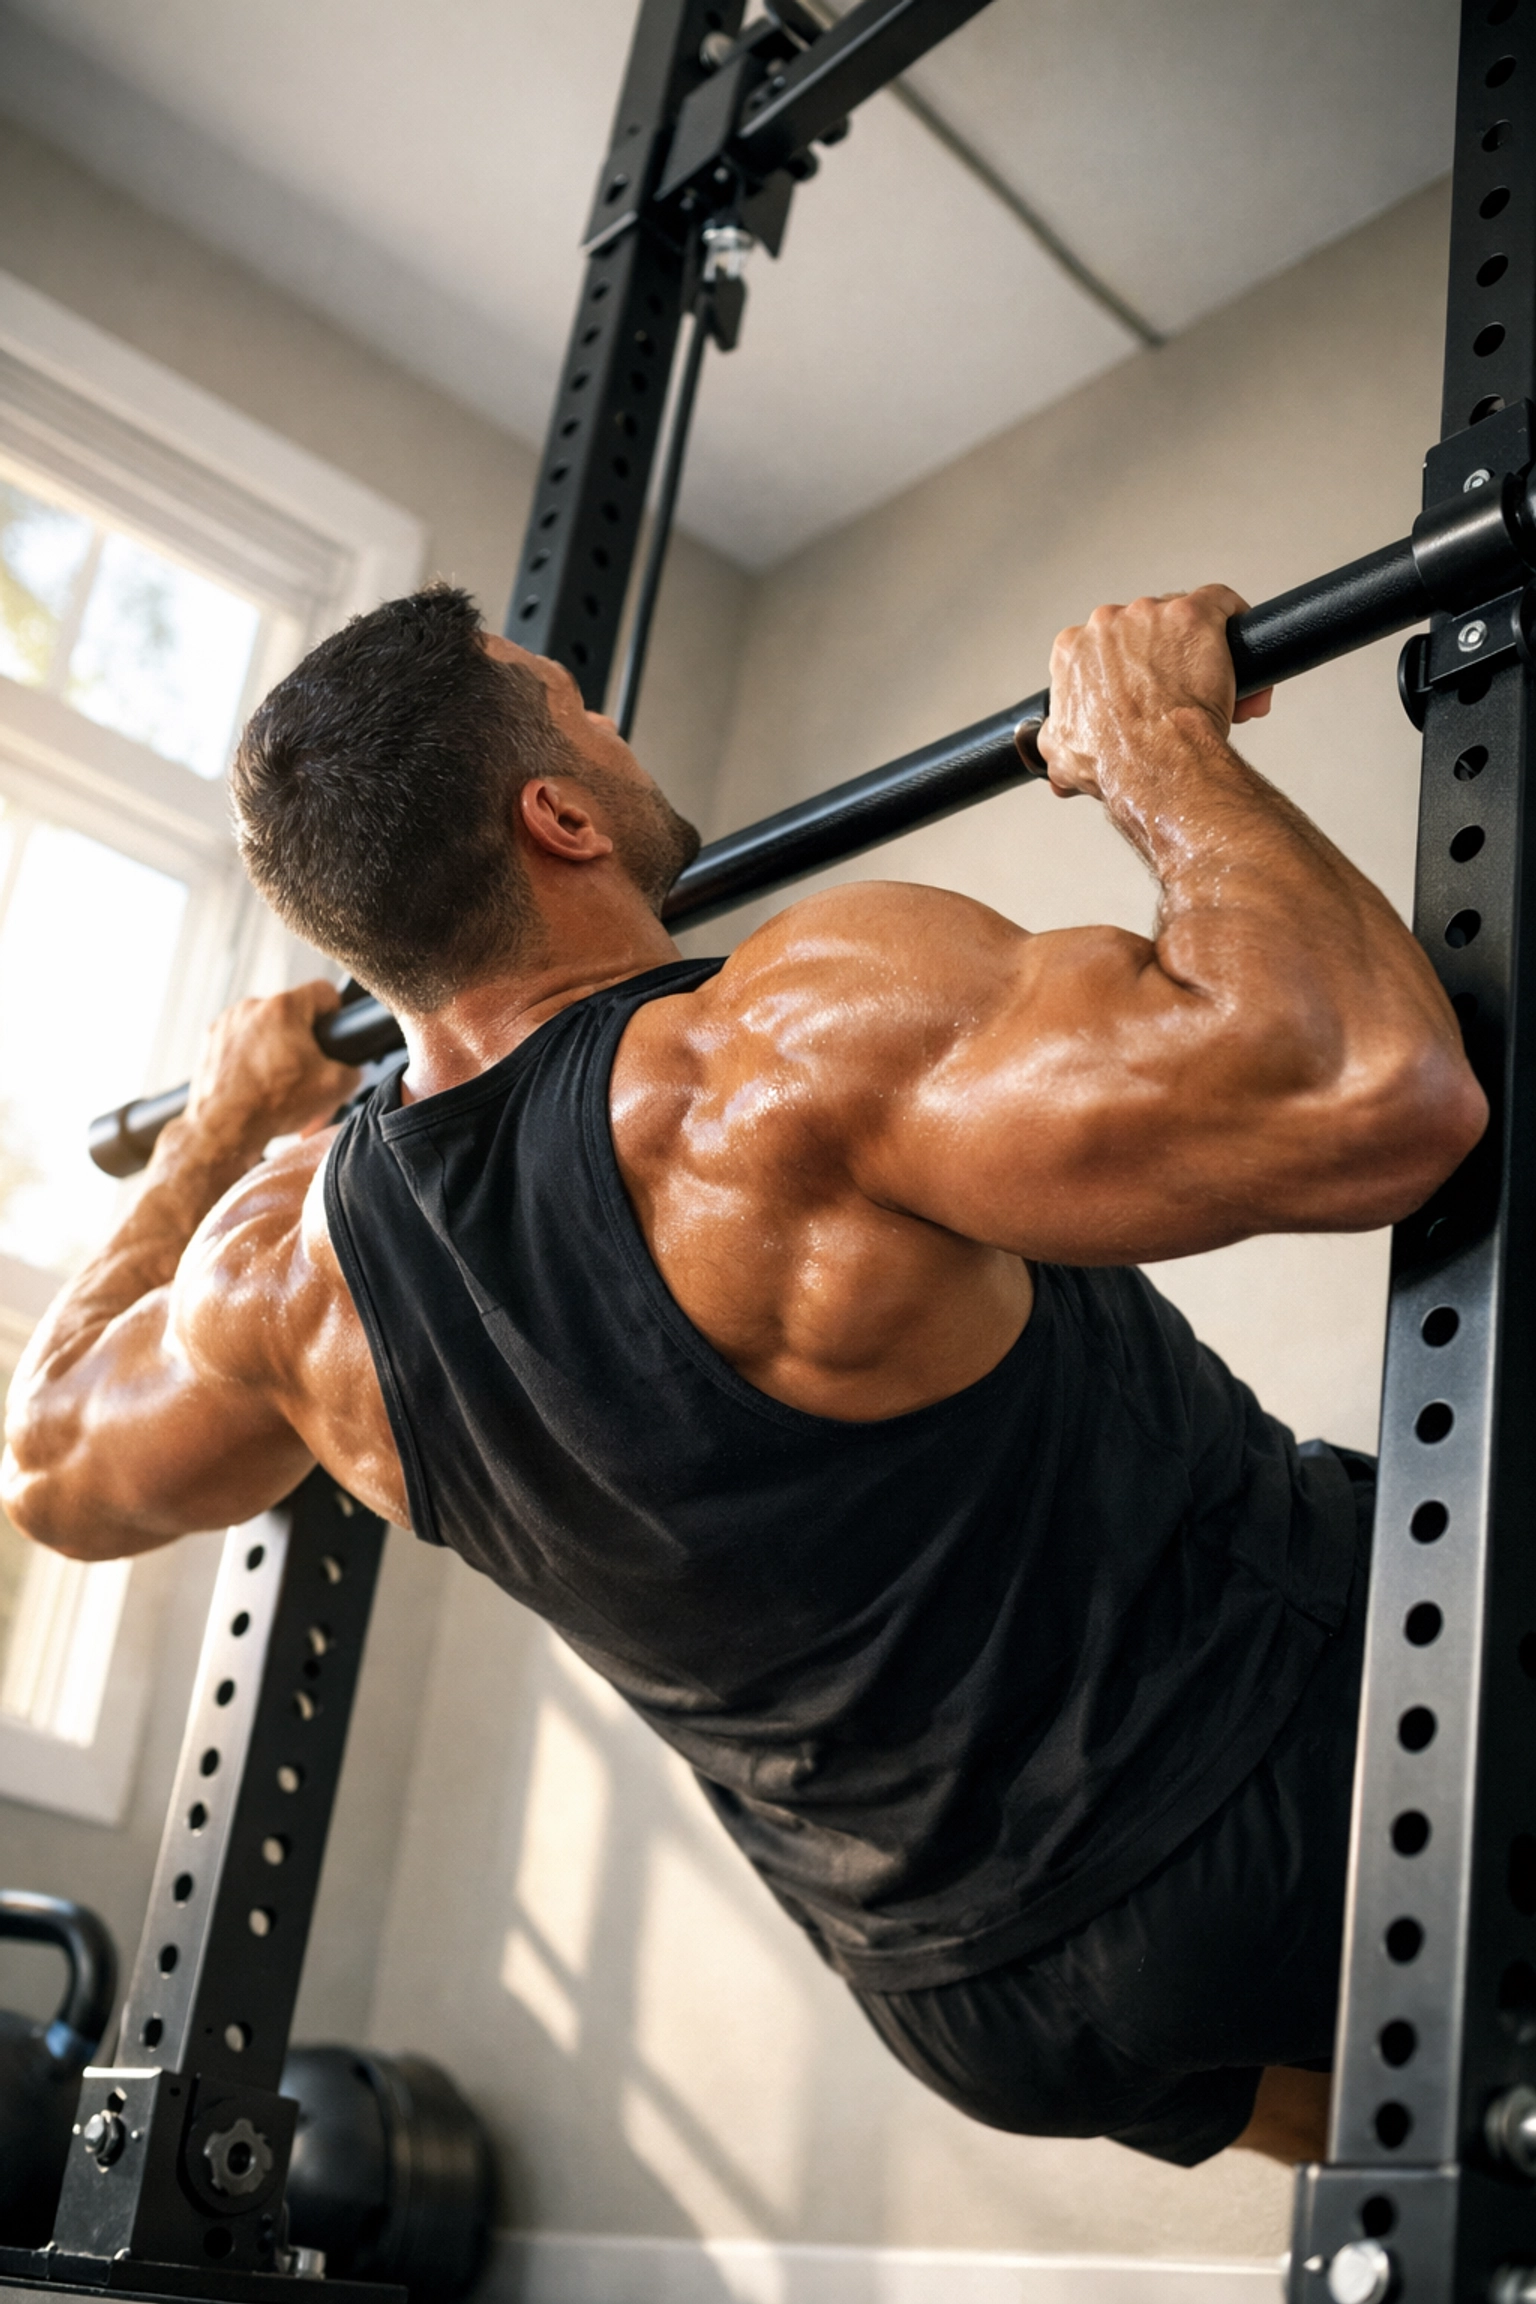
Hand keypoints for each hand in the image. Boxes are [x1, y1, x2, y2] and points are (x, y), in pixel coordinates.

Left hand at [182, 981, 361, 1161]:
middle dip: (303, 1040)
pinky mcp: (210, 1040)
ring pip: (265, 1027)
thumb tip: (352, 1069)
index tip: (334, 1030)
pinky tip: (257, 1084)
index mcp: (284, 1008)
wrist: (225, 1128)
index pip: (324, 991)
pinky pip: (241, 1039)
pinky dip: (251, 1057)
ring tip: (279, 1082)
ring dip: (276, 1048)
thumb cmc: (272, 1105)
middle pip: (293, 1014)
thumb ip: (353, 1070)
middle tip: (306, 1072)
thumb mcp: (335, 1088)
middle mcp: (252, 1007)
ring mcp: (227, 1022)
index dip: (336, 1011)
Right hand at [1037, 586, 1273, 800]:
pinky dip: (1230, 619)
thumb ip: (1056, 740)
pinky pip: (1219, 602)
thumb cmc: (1115, 761)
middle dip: (1160, 660)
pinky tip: (1235, 641)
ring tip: (1210, 686)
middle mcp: (1106, 624)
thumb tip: (1060, 748)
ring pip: (1179, 620)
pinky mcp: (1194, 614)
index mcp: (1072, 651)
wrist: (1155, 765)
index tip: (1141, 691)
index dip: (1125, 671)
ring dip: (1195, 648)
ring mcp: (1151, 614)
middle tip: (1177, 694)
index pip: (1101, 648)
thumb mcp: (1063, 756)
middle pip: (1141, 630)